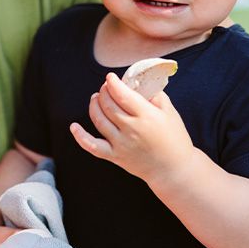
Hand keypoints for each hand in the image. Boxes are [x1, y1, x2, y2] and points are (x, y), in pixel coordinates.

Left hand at [70, 72, 192, 185]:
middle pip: (108, 105)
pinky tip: (74, 126)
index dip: (113, 83)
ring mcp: (121, 144)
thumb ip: (155, 95)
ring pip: (99, 120)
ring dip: (94, 106)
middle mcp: (132, 130)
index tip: (110, 77)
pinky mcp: (115, 156)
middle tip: (105, 87)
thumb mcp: (170, 113)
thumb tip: (139, 83)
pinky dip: (80, 136)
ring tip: (96, 98)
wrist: (174, 169)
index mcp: (147, 116)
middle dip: (104, 92)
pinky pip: (92, 146)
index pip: (123, 95)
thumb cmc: (174, 139)